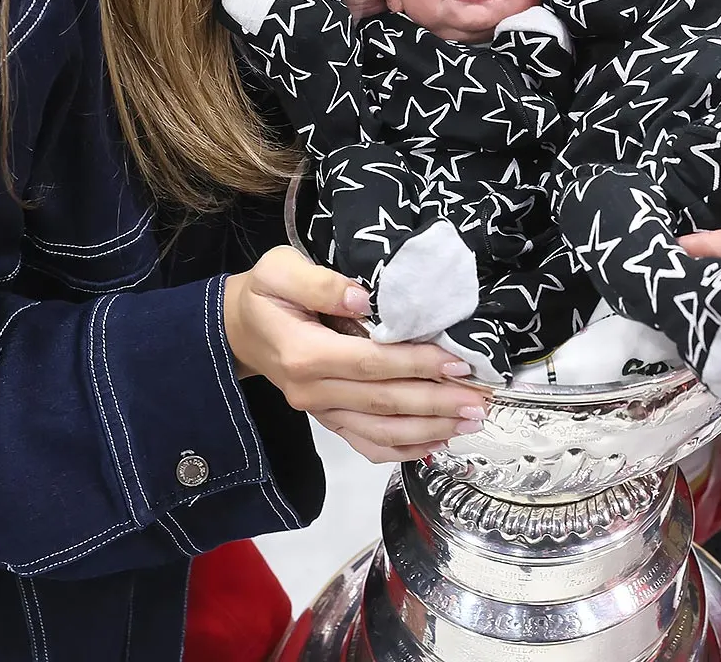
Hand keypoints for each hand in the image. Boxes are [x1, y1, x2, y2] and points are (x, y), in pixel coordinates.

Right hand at [223, 246, 491, 462]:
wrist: (240, 329)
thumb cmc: (266, 293)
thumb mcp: (281, 270)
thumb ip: (321, 283)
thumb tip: (364, 300)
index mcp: (304, 354)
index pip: (371, 363)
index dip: (416, 364)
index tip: (458, 363)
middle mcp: (313, 391)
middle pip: (384, 402)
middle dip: (437, 403)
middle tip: (481, 401)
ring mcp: (320, 412)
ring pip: (381, 430)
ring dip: (430, 429)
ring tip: (471, 421)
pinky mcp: (328, 420)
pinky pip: (366, 443)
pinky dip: (403, 449)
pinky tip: (437, 442)